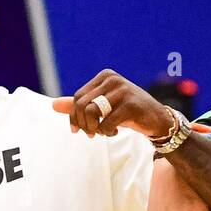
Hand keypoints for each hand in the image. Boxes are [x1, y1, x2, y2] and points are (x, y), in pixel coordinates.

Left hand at [51, 69, 171, 138]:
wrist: (157, 120)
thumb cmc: (127, 113)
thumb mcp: (103, 108)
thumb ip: (79, 105)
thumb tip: (52, 105)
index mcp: (105, 76)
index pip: (77, 97)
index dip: (74, 117)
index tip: (78, 130)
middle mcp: (113, 80)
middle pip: (82, 105)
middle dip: (83, 124)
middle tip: (90, 134)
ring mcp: (122, 91)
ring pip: (92, 113)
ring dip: (94, 129)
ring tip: (102, 133)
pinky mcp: (131, 105)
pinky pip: (107, 123)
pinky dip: (107, 132)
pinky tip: (114, 132)